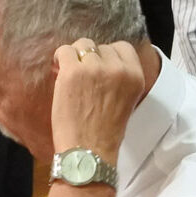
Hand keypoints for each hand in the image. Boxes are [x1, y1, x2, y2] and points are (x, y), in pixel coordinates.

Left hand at [49, 39, 144, 164]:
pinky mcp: (73, 72)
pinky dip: (61, 59)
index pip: (123, 47)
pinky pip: (65, 51)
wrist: (89, 151)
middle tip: (84, 78)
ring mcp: (95, 69)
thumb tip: (100, 61)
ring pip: (82, 45)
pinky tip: (60, 73)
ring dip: (76, 58)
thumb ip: (119, 78)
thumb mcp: (126, 100)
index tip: (100, 67)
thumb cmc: (105, 132)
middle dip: (91, 59)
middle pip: (101, 46)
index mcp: (135, 76)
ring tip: (72, 77)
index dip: (108, 56)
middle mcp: (118, 69)